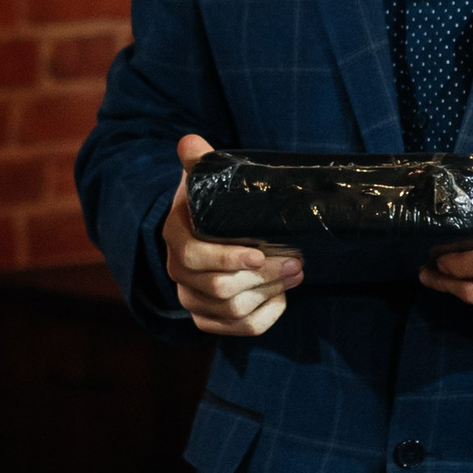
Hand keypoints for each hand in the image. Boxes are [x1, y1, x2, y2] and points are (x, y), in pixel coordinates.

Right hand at [163, 133, 301, 337]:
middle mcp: (179, 274)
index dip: (227, 259)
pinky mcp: (209, 319)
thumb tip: (189, 142)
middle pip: (220, 289)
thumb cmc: (211, 201)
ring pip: (233, 311)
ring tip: (297, 271)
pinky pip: (240, 329)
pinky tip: (282, 296)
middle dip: (264, 276)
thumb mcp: (205, 179)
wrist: (209, 229)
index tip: (259, 253)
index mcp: (175, 239)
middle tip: (297, 260)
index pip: (195, 258)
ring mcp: (192, 300)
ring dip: (270, 292)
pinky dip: (266, 316)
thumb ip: (198, 161)